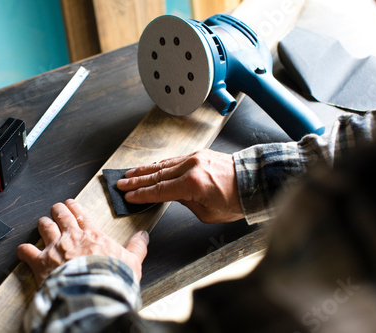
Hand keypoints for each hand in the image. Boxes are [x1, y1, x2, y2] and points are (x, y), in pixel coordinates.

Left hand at [17, 199, 149, 284]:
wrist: (93, 292)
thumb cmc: (111, 278)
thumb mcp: (132, 262)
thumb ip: (137, 247)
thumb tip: (144, 236)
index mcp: (92, 235)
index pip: (80, 214)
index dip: (73, 206)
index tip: (70, 203)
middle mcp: (71, 237)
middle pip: (60, 215)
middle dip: (57, 210)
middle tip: (56, 208)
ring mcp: (54, 248)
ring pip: (44, 227)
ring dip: (42, 223)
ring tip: (42, 222)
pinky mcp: (41, 262)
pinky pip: (27, 251)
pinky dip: (23, 250)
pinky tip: (22, 250)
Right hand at [117, 149, 243, 222]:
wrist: (254, 182)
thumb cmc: (236, 201)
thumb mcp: (207, 213)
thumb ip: (186, 203)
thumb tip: (174, 196)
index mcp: (192, 184)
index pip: (159, 190)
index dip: (141, 195)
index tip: (129, 197)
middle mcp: (192, 167)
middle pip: (157, 175)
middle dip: (137, 180)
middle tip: (121, 183)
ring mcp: (196, 158)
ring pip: (163, 164)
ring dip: (145, 170)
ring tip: (131, 174)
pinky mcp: (200, 154)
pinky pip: (175, 159)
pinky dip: (161, 164)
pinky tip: (152, 168)